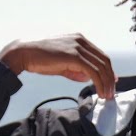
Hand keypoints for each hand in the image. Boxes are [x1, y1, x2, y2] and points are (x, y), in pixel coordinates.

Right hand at [0, 34, 118, 99]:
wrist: (24, 53)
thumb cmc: (40, 58)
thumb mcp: (61, 63)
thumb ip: (75, 69)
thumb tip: (86, 78)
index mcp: (79, 39)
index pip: (100, 55)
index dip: (108, 70)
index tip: (111, 82)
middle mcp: (81, 40)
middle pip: (104, 60)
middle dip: (110, 78)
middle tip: (111, 93)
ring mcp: (78, 47)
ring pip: (101, 67)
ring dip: (106, 83)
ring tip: (106, 96)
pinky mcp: (74, 56)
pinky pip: (93, 72)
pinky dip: (99, 83)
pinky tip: (99, 92)